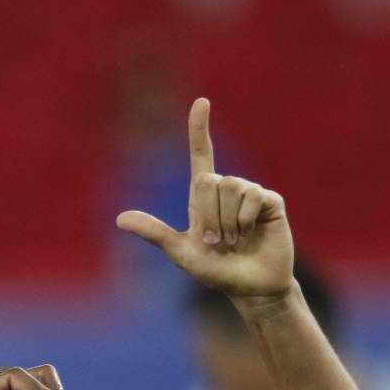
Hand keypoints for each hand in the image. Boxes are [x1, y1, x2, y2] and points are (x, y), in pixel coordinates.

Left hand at [116, 98, 294, 305]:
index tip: (201, 102)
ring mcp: (250, 193)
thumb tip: (119, 219)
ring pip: (230, 188)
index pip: (201, 155)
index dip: (199, 130)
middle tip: (216, 242)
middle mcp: (227, 189)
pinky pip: (252, 197)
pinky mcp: (270, 201)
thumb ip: (154, 233)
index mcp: (204, 198)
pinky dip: (245, 220)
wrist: (250, 287)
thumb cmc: (216, 271)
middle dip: (207, 217)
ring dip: (226, 222)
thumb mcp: (181, 253)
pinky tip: (251, 233)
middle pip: (208, 181)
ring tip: (234, 240)